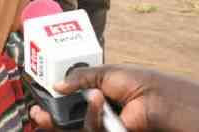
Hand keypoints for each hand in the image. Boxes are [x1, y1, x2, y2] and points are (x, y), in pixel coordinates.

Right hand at [30, 65, 177, 131]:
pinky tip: (100, 104)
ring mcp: (103, 127)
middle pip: (67, 122)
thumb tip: (57, 84)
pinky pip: (90, 130)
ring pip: (77, 128)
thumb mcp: (104, 73)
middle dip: (52, 120)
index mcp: (95, 98)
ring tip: (96, 97)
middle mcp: (97, 115)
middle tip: (40, 114)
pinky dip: (92, 117)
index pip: (68, 106)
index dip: (53, 107)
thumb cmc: (140, 83)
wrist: (158, 99)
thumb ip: (79, 77)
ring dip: (83, 113)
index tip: (40, 106)